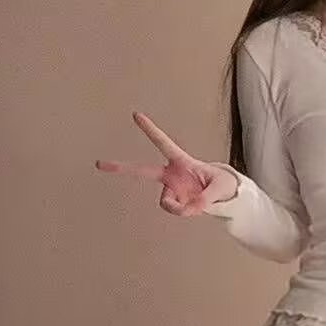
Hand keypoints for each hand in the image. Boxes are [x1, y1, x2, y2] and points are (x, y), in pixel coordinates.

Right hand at [95, 111, 239, 216]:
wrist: (226, 196)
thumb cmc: (224, 184)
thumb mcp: (221, 187)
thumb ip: (207, 197)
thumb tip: (192, 208)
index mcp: (181, 161)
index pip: (163, 143)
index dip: (150, 129)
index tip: (135, 114)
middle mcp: (171, 174)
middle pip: (143, 171)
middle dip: (121, 168)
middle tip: (99, 164)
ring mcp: (171, 189)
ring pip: (167, 202)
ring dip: (180, 206)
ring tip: (199, 204)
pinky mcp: (174, 201)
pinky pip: (175, 209)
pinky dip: (185, 211)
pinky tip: (196, 208)